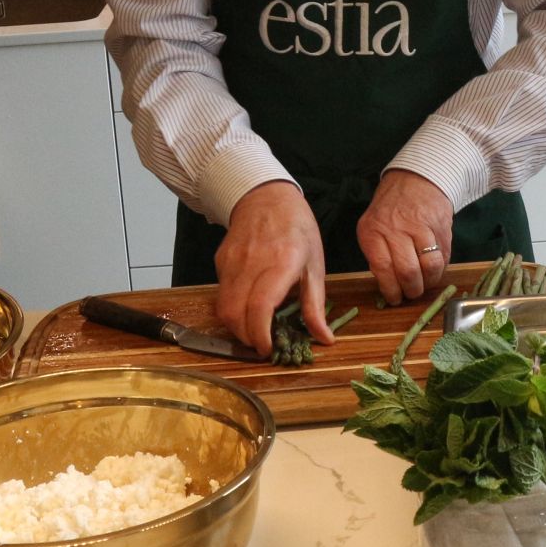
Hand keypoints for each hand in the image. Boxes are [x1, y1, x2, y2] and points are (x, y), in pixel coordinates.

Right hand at [213, 182, 328, 355]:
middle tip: (262, 344)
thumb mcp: (315, 265)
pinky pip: (221, 294)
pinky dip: (232, 309)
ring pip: (222, 308)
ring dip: (236, 328)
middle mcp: (253, 262)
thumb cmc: (296, 229)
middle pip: (235, 313)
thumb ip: (315, 306)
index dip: (259, 335)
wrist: (266, 196)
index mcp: (282, 262)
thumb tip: (325, 339)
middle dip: (246, 338)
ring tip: (254, 330)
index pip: (260, 307)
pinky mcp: (220, 261)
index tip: (268, 349)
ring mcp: (232, 261)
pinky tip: (247, 307)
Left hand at [356, 169, 452, 305]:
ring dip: (429, 282)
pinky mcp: (441, 226)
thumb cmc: (390, 210)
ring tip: (425, 284)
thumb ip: (377, 254)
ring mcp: (421, 226)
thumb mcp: (372, 227)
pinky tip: (434, 270)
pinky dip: (440, 269)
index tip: (394, 298)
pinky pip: (444, 257)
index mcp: (373, 230)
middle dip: (412, 290)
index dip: (390, 289)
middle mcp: (396, 228)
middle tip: (412, 294)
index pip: (382, 268)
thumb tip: (388, 286)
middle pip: (408, 270)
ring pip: (430, 266)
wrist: (415, 180)